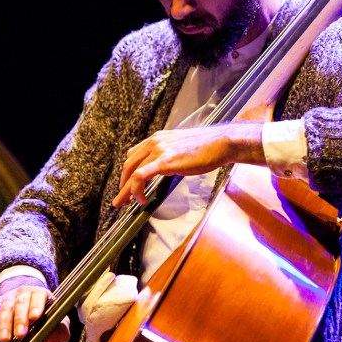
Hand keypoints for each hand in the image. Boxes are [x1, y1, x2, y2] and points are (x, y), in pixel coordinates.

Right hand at [0, 277, 70, 341]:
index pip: (39, 296)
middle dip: (20, 319)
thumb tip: (51, 341)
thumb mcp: (57, 320)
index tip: (35, 317)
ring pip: (6, 308)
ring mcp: (9, 298)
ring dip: (4, 324)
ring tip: (4, 339)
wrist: (27, 301)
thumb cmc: (44, 314)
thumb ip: (61, 330)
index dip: (37, 305)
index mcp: (41, 294)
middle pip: (21, 303)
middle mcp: (24, 293)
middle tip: (20, 335)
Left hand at [113, 122, 264, 206]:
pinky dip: (136, 189)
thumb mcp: (182, 148)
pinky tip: (141, 199)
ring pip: (132, 171)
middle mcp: (154, 142)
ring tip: (126, 203)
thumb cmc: (207, 147)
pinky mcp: (165, 161)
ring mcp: (159, 150)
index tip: (128, 185)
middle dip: (123, 183)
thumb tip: (166, 166)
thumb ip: (170, 155)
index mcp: (158, 138)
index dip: (128, 172)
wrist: (220, 143)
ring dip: (126, 190)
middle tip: (121, 198)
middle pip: (129, 164)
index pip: (134, 155)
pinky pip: (141, 176)